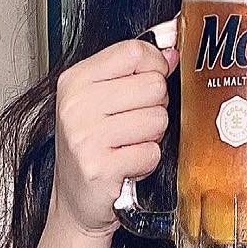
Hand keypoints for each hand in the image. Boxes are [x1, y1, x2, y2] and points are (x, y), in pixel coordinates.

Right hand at [52, 26, 180, 237]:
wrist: (76, 201)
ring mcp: (85, 137)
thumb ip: (133, 70)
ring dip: (151, 136)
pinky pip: (151, 152)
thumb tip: (171, 46)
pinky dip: (147, 162)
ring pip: (157, 119)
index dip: (155, 65)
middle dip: (155, 107)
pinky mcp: (100, 167)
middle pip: (153, 85)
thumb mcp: (101, 100)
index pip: (134, 52)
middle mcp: (76, 105)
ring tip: (128, 145)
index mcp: (75, 81)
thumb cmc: (91, 148)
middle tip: (133, 124)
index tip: (151, 79)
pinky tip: (127, 164)